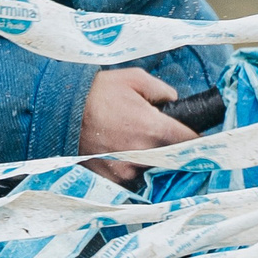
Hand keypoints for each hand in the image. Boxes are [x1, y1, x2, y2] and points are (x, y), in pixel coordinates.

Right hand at [79, 67, 194, 185]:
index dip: (197, 140)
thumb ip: (162, 92)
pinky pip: (128, 177)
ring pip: (149, 169)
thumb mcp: (135, 78)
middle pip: (171, 159)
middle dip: (170, 150)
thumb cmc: (96, 92)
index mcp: (154, 128)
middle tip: (158, 137)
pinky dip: (127, 167)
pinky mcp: (110, 179)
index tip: (200, 140)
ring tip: (130, 142)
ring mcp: (125, 170)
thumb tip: (174, 103)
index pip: (190, 142)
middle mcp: (143, 154)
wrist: (57, 110)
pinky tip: (117, 152)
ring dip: (147, 159)